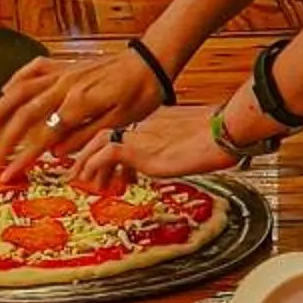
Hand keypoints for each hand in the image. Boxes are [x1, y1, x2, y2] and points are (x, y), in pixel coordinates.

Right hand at [0, 46, 160, 176]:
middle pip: (25, 114)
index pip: (43, 136)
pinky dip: (17, 79)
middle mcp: (64, 85)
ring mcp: (63, 72)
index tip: (7, 175)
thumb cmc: (142, 93)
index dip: (22, 158)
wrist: (151, 62)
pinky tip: (5, 90)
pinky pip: (34, 69)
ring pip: (21, 89)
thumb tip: (56, 153)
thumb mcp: (120, 122)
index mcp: (78, 103)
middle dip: (5, 140)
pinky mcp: (66, 65)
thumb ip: (85, 136)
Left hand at [72, 99, 235, 184]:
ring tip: (82, 180)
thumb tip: (180, 158)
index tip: (108, 166)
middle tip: (81, 172)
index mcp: (156, 121)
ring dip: (87, 161)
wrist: (221, 134)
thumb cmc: (217, 138)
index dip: (111, 149)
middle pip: (105, 133)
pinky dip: (96, 166)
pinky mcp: (137, 147)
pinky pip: (106, 154)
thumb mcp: (194, 143)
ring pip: (99, 141)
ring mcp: (139, 134)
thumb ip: (179, 147)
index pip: (125, 133)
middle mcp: (144, 124)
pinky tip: (94, 180)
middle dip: (90, 153)